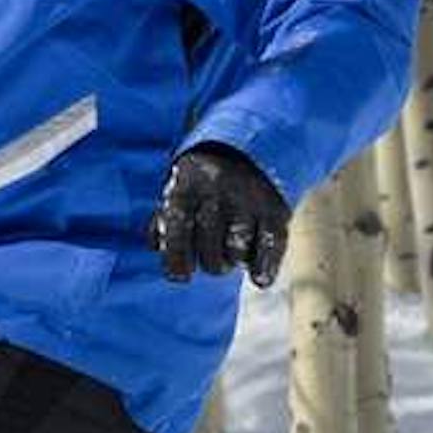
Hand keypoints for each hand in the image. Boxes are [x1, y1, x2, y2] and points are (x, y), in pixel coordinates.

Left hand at [152, 144, 290, 287]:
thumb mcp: (179, 191)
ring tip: (232, 257)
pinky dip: (265, 267)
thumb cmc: (203, 185)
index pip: (178, 225)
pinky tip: (259, 278)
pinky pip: (271, 245)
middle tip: (213, 261)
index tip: (181, 276)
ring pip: (237, 248)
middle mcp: (219, 187)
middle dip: (210, 262)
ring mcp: (249, 197)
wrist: (250, 153)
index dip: (176, 258)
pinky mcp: (276, 208)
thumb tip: (156, 245)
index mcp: (188, 183)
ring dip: (233, 261)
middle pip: (209, 243)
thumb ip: (163, 220)